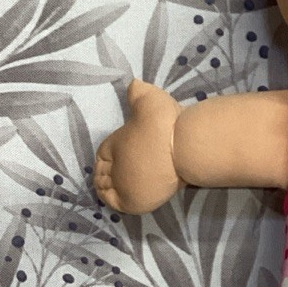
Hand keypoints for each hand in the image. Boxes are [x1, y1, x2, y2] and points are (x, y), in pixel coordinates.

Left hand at [93, 78, 181, 212]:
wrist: (184, 147)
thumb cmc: (164, 123)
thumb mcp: (149, 99)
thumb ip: (139, 92)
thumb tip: (133, 82)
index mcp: (113, 144)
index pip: (103, 153)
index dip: (108, 156)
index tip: (114, 158)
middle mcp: (115, 167)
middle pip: (105, 172)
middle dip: (109, 171)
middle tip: (120, 172)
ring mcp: (123, 186)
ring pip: (110, 188)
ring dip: (112, 186)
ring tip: (122, 184)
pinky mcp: (134, 203)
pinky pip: (118, 204)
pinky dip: (117, 201)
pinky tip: (124, 196)